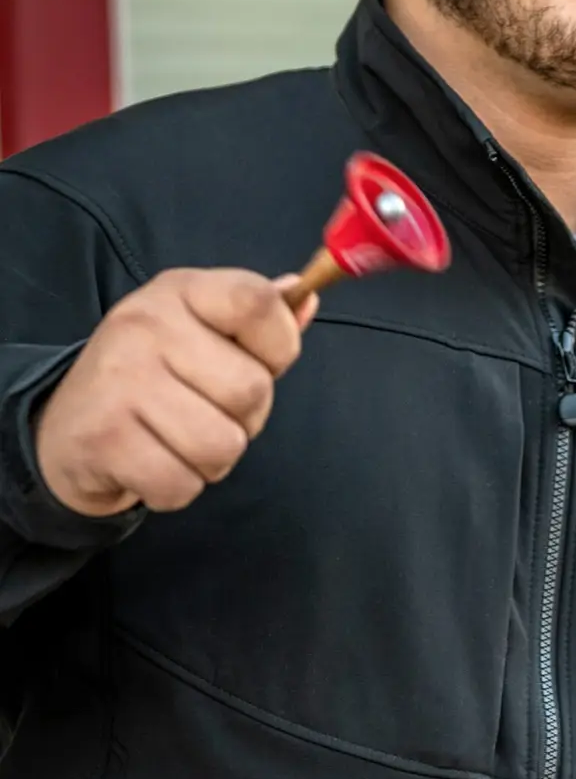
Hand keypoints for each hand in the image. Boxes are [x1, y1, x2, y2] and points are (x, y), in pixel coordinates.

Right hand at [36, 269, 315, 517]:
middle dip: (245, 419)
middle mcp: (145, 326)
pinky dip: (178, 488)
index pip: (259, 304)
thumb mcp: (201, 330)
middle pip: (252, 390)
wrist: (66, 428)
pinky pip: (183, 484)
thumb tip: (305, 296)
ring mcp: (121, 381)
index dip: (280, 346)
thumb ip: (257, 319)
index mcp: (179, 290)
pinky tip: (154, 463)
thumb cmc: (153, 376)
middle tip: (205, 412)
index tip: (261, 363)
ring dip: (213, 460)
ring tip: (179, 440)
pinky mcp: (105, 439)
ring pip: (223, 444)